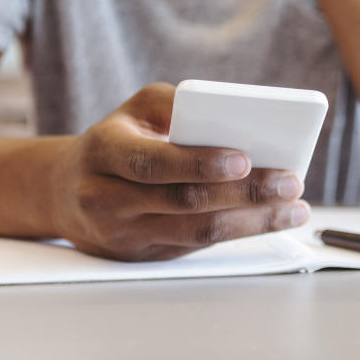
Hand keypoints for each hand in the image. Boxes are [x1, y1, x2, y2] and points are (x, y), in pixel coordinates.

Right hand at [50, 83, 309, 260]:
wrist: (65, 191)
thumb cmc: (118, 142)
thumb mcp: (136, 111)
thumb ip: (177, 104)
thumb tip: (233, 114)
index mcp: (104, 150)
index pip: (154, 162)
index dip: (200, 163)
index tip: (244, 158)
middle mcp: (107, 196)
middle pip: (185, 201)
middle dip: (245, 192)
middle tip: (290, 182)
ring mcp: (125, 233)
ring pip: (197, 231)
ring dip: (254, 221)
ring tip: (294, 208)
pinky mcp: (144, 254)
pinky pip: (198, 244)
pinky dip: (241, 232)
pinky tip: (272, 220)